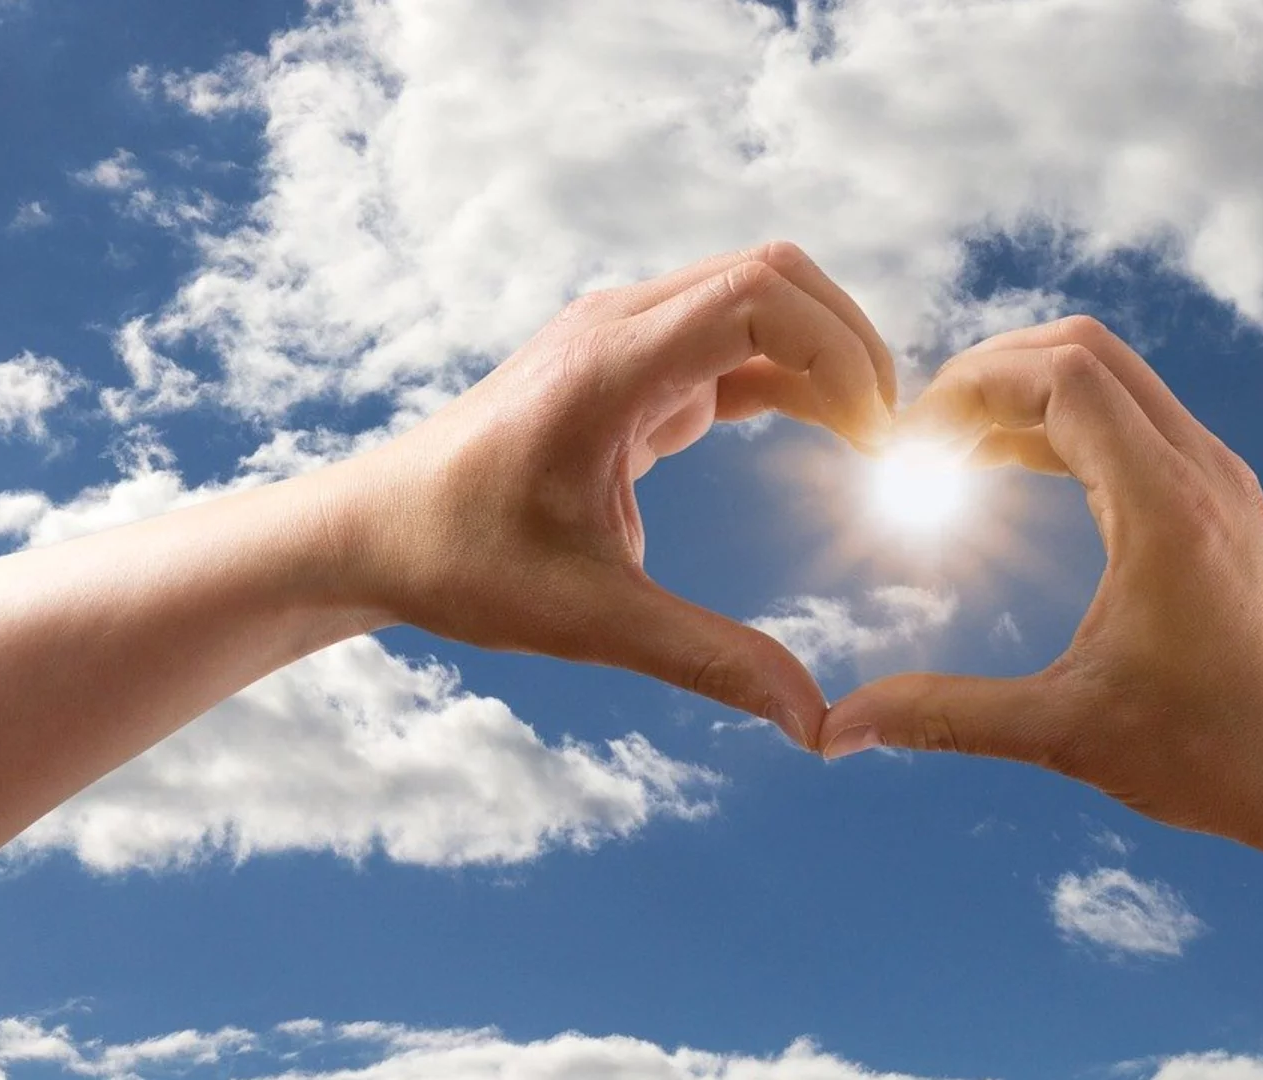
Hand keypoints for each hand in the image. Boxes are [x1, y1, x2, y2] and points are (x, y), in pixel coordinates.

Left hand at [328, 242, 896, 744]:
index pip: (758, 295)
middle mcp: (617, 328)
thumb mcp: (590, 620)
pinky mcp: (628, 365)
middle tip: (890, 437)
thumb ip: (709, 659)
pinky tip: (827, 432)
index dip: (839, 353)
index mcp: (606, 365)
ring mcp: (622, 338)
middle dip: (852, 344)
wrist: (371, 532)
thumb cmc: (458, 563)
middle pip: (775, 276)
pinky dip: (791, 375)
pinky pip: (733, 341)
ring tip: (871, 439)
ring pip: (760, 296)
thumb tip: (813, 720)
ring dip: (825, 354)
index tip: (874, 439)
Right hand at [818, 316, 1262, 857]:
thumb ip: (947, 718)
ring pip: (1120, 381)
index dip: (968, 388)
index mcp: (1167, 506)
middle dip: (992, 371)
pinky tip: (1025, 473)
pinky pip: (1143, 423)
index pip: (1060, 377)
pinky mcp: (1234, 507)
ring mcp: (1226, 483)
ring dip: (1034, 393)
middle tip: (921, 432)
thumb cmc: (1225, 758)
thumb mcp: (1069, 734)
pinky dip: (1075, 423)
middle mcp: (1205, 472)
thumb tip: (836, 730)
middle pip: (1087, 350)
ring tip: (957, 450)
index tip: (908, 442)